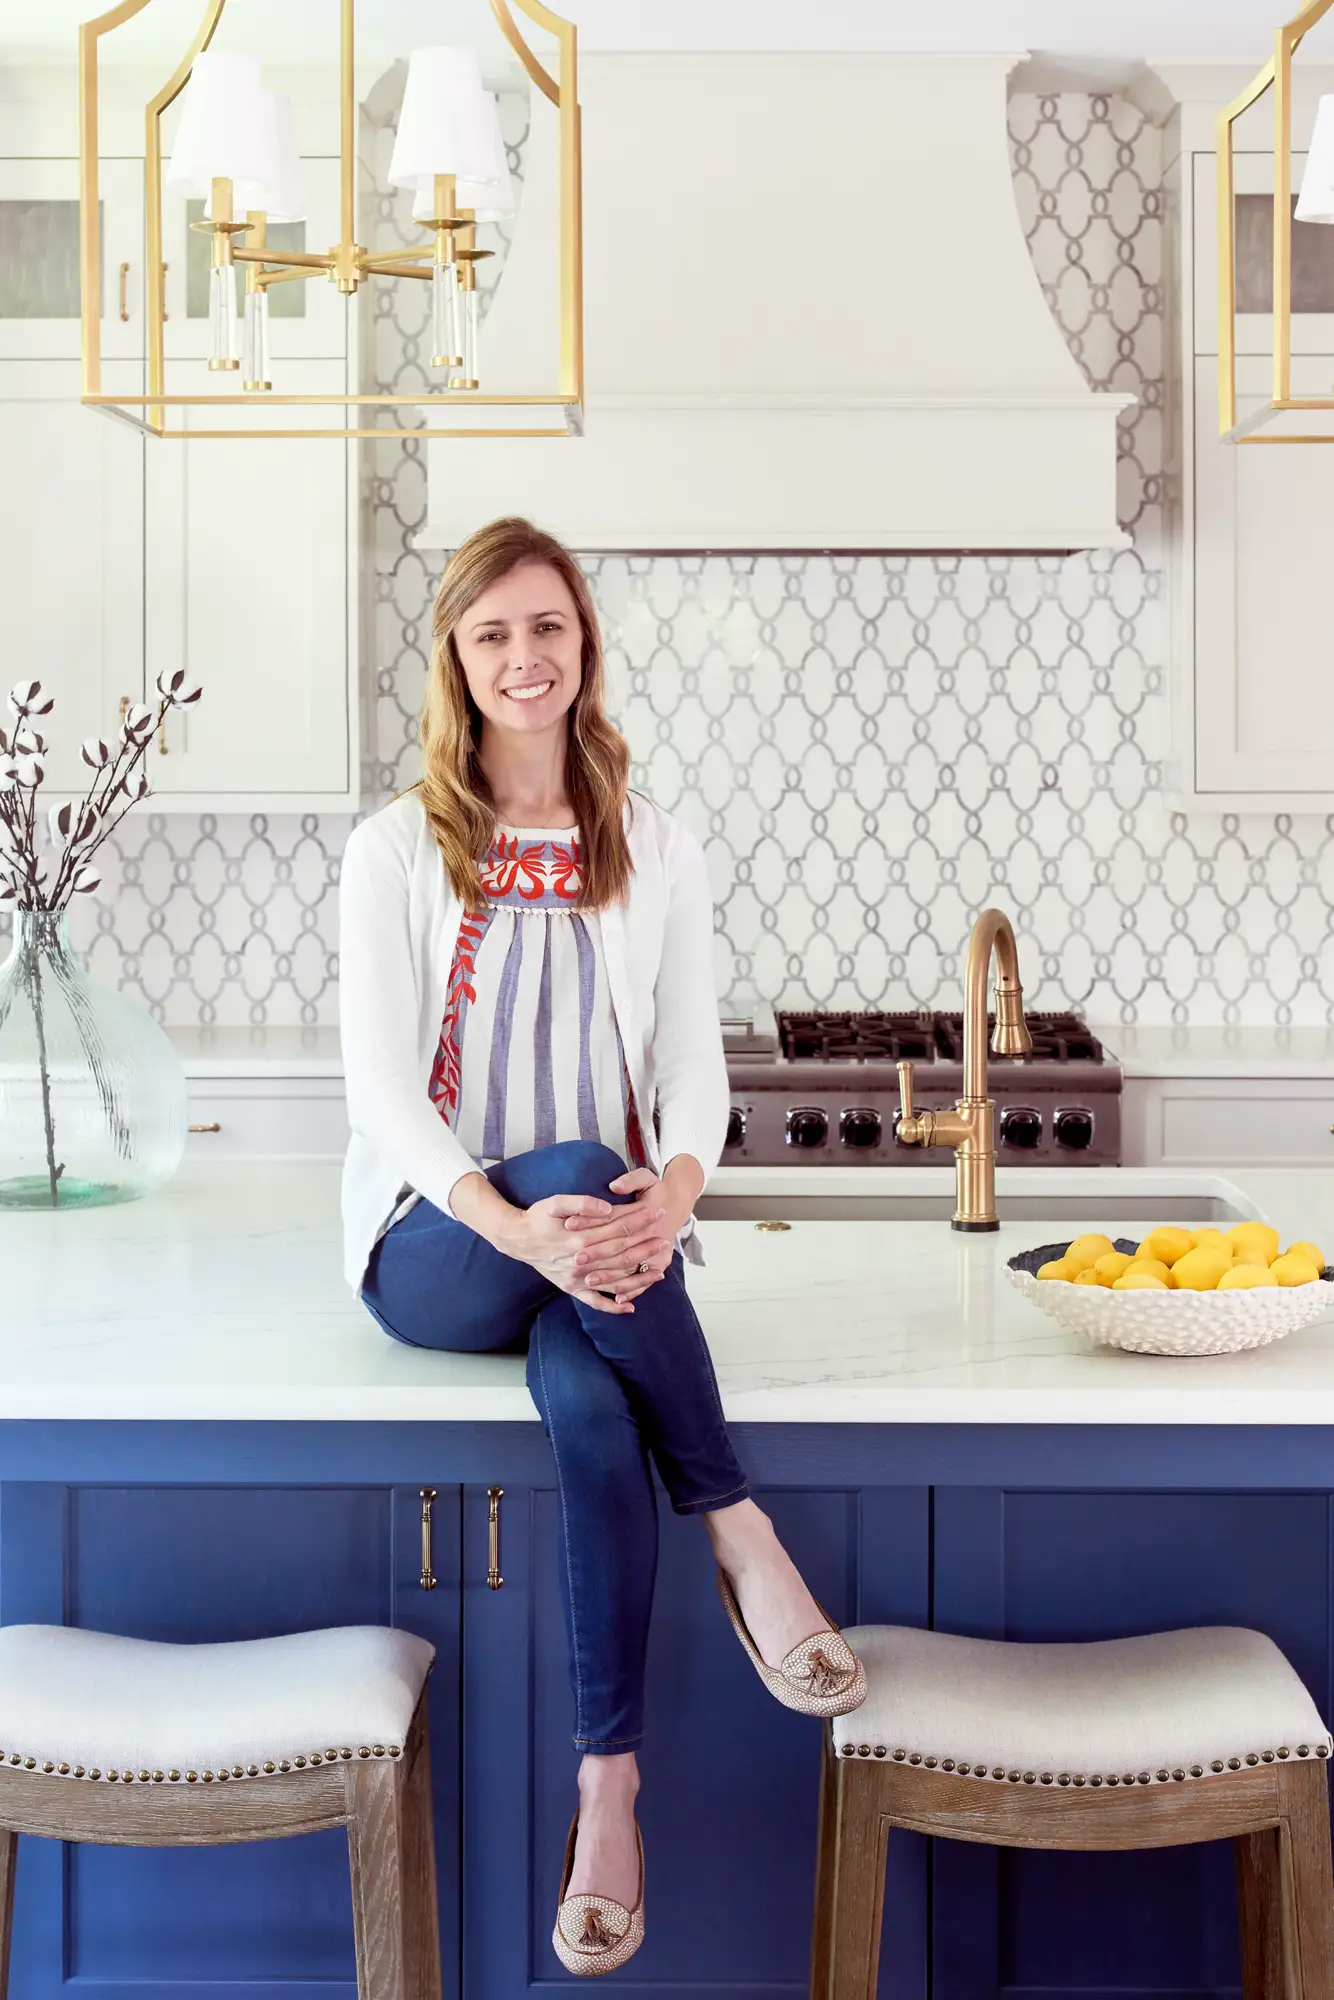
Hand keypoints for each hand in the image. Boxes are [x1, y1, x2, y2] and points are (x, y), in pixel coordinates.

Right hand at [510, 1191, 669, 1314]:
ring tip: (660, 1271)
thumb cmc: (537, 1218)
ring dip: (638, 1277)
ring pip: (614, 1280)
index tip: (657, 1213)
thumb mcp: (555, 1202)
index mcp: (580, 1238)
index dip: (640, 1222)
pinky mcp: (571, 1288)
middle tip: (665, 1240)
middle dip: (646, 1247)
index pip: (619, 1230)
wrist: (516, 1239)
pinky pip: (594, 1302)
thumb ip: (582, 1203)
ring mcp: (577, 1278)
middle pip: (621, 1255)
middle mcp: (581, 1261)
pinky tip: (630, 1307)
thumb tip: (608, 1208)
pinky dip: (612, 1307)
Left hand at [568, 1164, 695, 1302]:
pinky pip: (643, 1280)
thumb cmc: (657, 1193)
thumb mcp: (647, 1179)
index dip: (590, 1220)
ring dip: (610, 1276)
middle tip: (575, 1258)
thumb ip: (632, 1180)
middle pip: (620, 1246)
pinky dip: (632, 1290)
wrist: (676, 1207)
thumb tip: (615, 1186)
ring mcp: (657, 1252)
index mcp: (646, 1213)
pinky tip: (617, 1299)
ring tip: (588, 1280)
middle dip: (596, 1253)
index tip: (569, 1223)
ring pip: (630, 1266)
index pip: (614, 1219)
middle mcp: (652, 1235)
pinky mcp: (658, 1263)